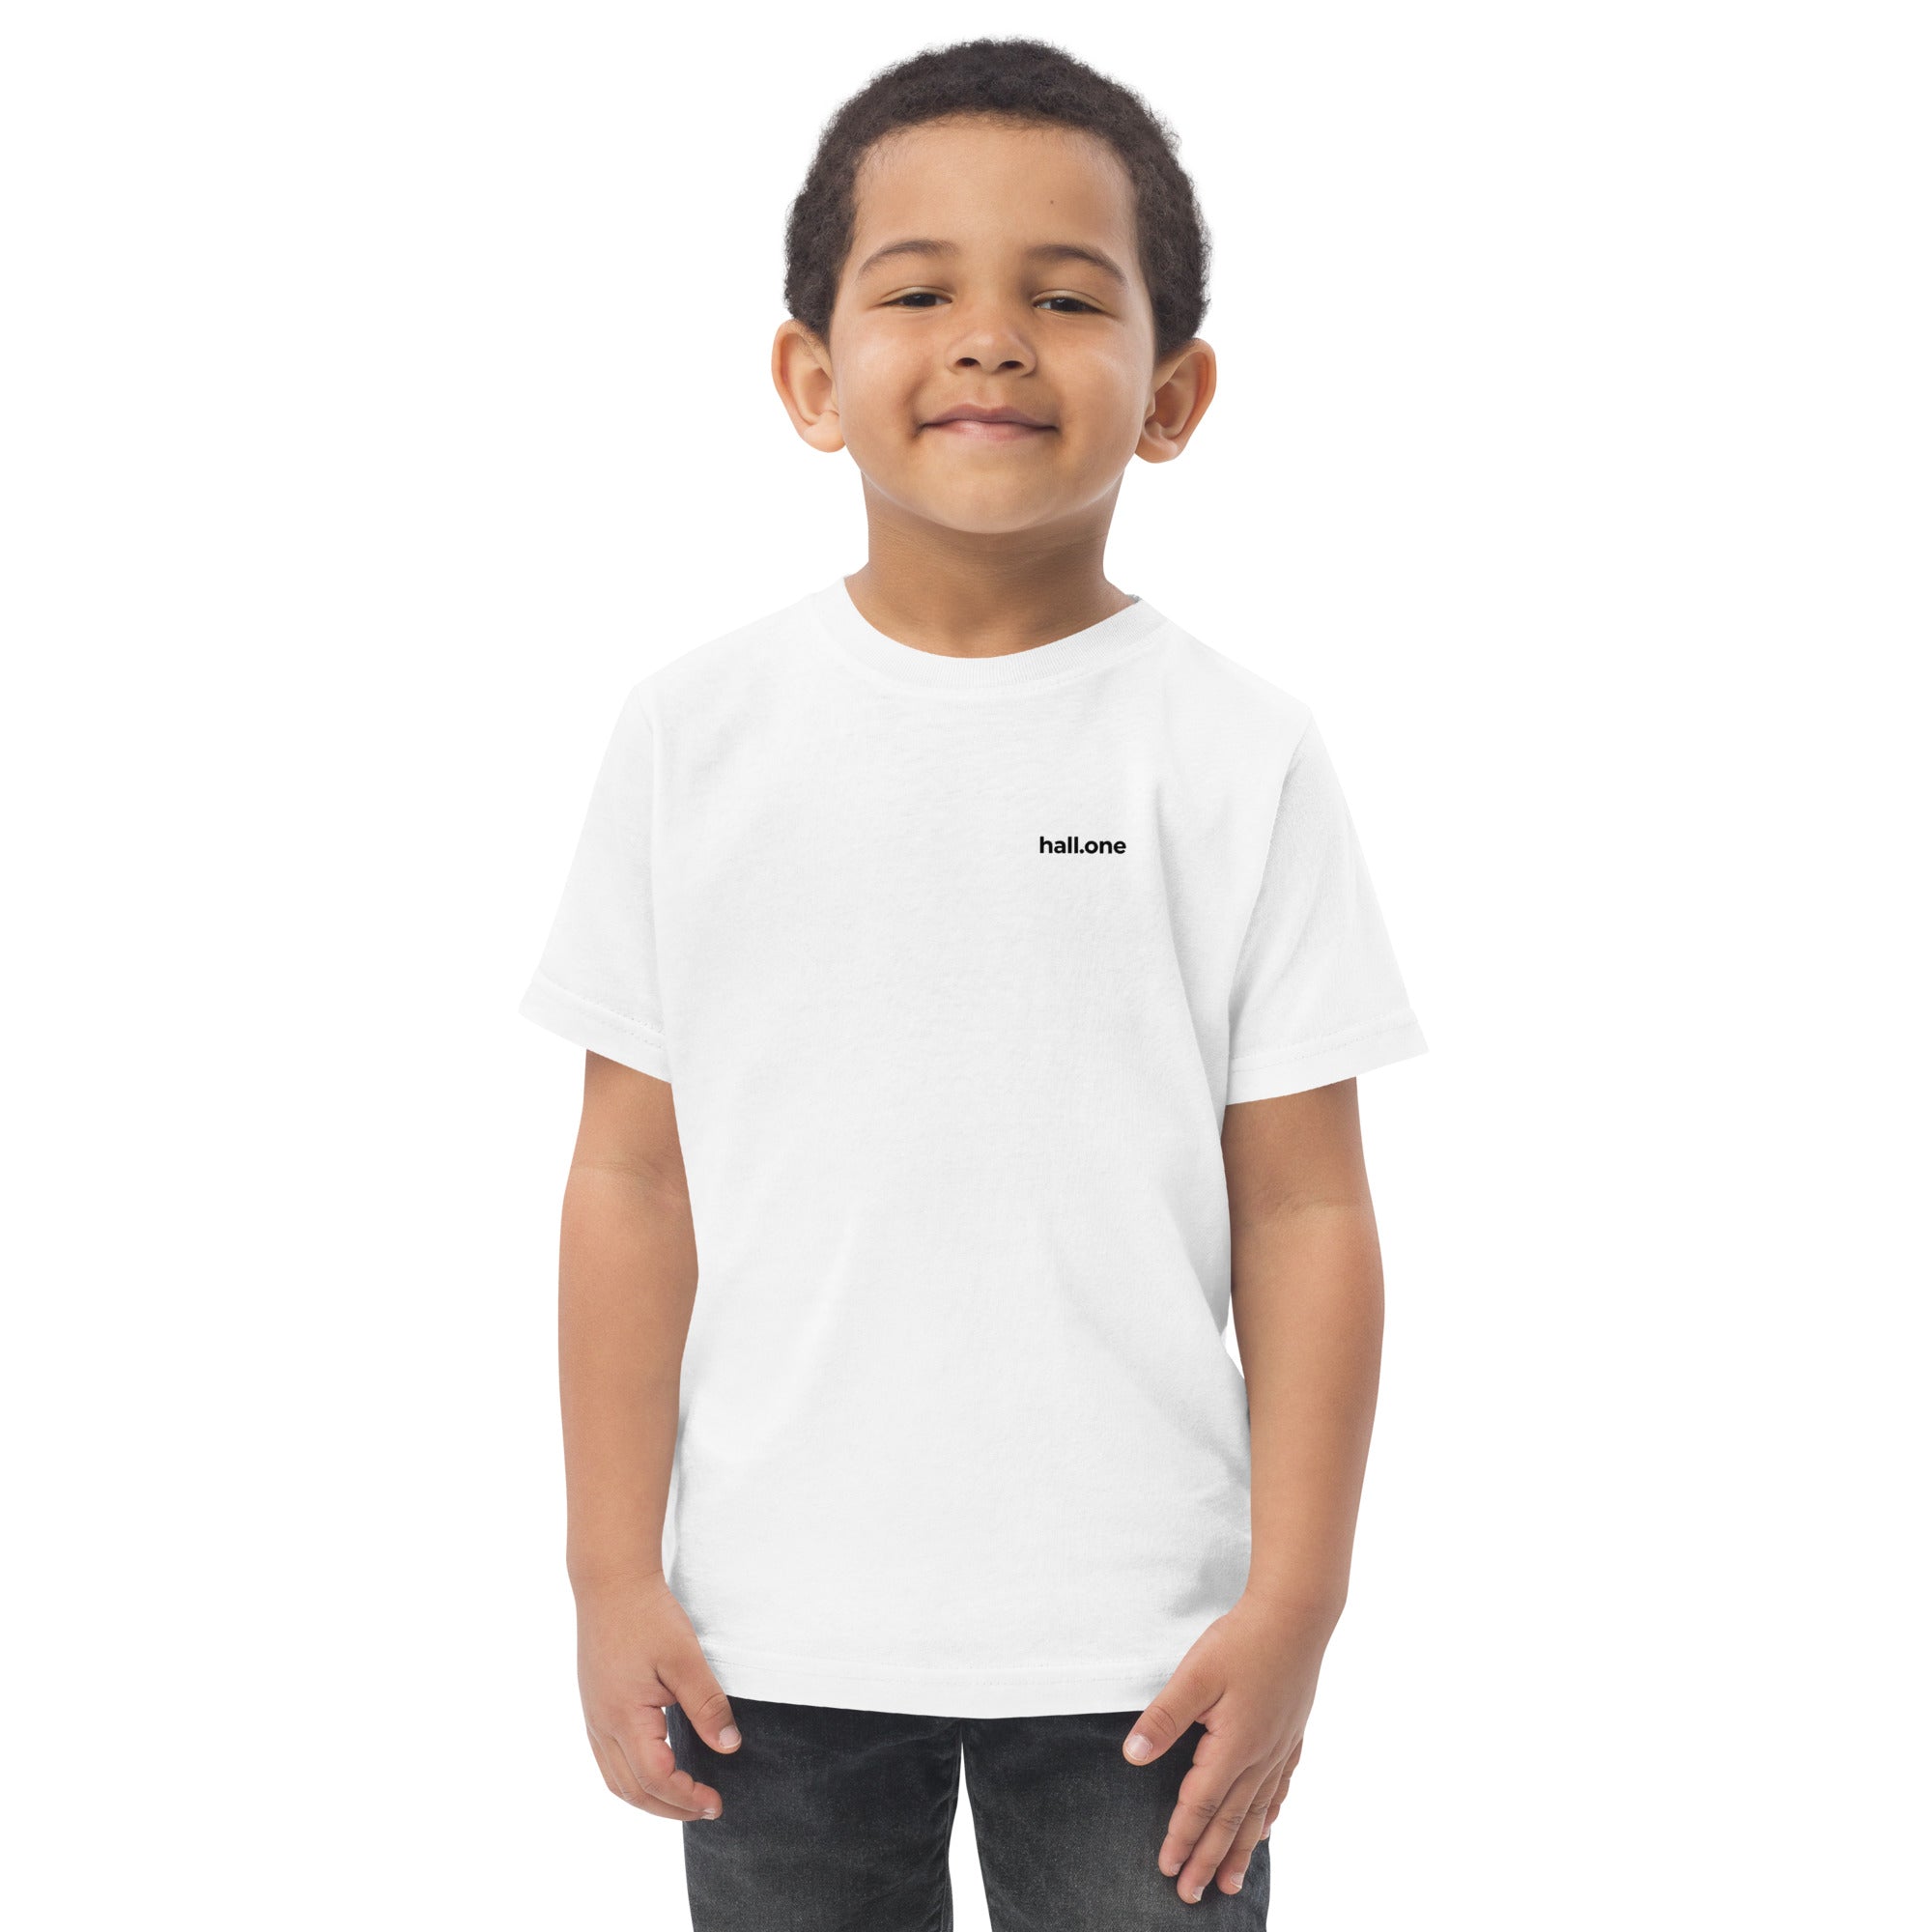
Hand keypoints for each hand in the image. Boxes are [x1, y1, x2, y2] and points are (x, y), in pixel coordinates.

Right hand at [575, 1572, 741, 1820]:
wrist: (610, 1583)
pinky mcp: (594, 1707)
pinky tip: (655, 1769)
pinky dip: (633, 1778)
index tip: (716, 1801)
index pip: (656, 1779)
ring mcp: (593, 1717)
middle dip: (670, 1808)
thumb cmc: (647, 1615)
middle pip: (631, 1790)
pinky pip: (608, 1760)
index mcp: (624, 1717)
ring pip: (615, 1780)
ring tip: (683, 1798)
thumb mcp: (685, 1658)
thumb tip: (729, 1747)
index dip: (687, 1797)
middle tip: (707, 1808)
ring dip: (649, 1798)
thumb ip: (707, 1705)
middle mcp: (602, 1725)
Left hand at [1120, 1592, 1333, 1902]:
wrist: (1297, 1615)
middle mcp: (1260, 1756)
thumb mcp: (1195, 1675)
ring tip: (1230, 1882)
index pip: (1200, 1805)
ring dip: (1240, 1850)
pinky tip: (1267, 1826)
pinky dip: (1269, 1813)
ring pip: (1257, 1812)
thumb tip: (1133, 1755)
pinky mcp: (1291, 1733)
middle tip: (1192, 1895)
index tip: (1167, 1869)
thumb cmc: (1244, 1640)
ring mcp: (1280, 1747)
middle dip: (1207, 1860)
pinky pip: (1279, 1787)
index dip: (1182, 1838)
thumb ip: (1164, 1717)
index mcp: (1233, 1746)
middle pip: (1230, 1821)